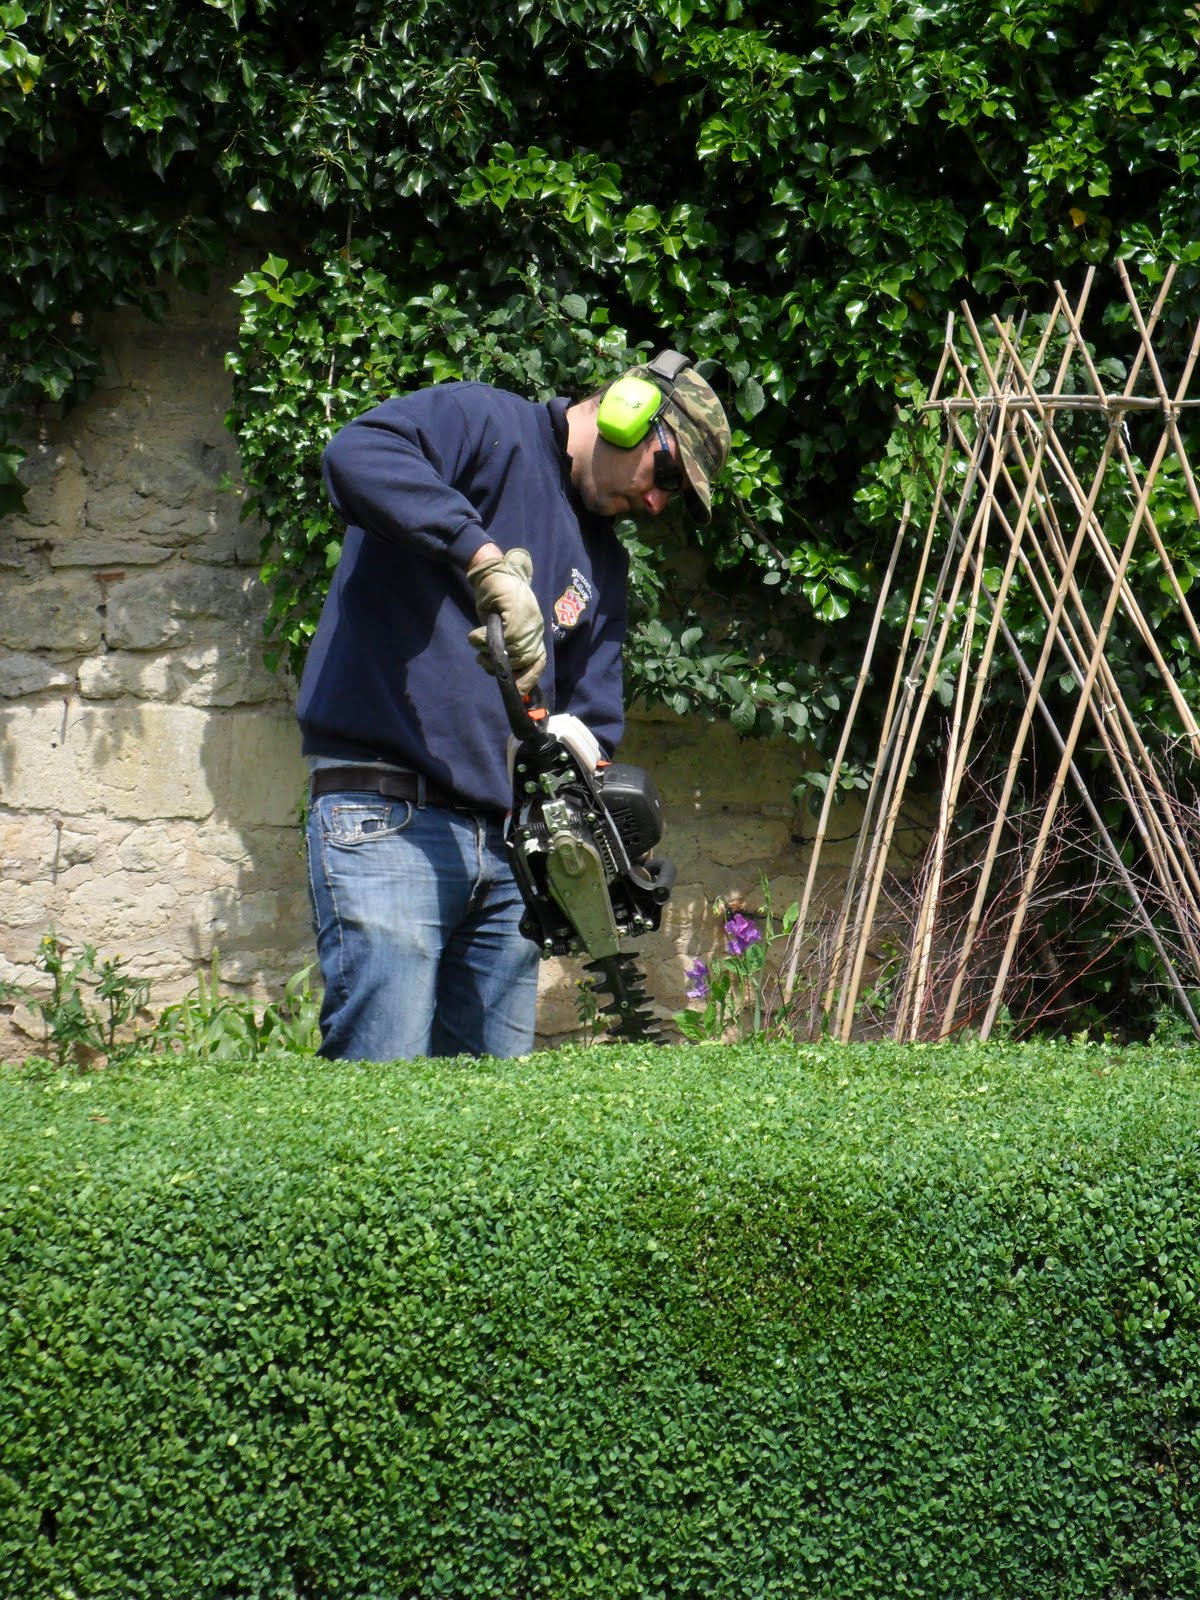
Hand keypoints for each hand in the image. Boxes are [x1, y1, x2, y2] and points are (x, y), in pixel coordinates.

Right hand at [467, 546, 546, 692]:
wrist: (493, 572)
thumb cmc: (497, 599)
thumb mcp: (505, 625)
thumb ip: (507, 644)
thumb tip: (504, 670)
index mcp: (534, 633)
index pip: (538, 661)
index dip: (529, 678)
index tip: (519, 692)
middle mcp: (534, 628)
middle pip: (523, 660)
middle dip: (503, 667)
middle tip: (484, 661)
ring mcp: (526, 620)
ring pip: (512, 651)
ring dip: (490, 653)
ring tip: (479, 644)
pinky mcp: (514, 611)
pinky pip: (502, 637)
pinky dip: (483, 639)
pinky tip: (476, 634)